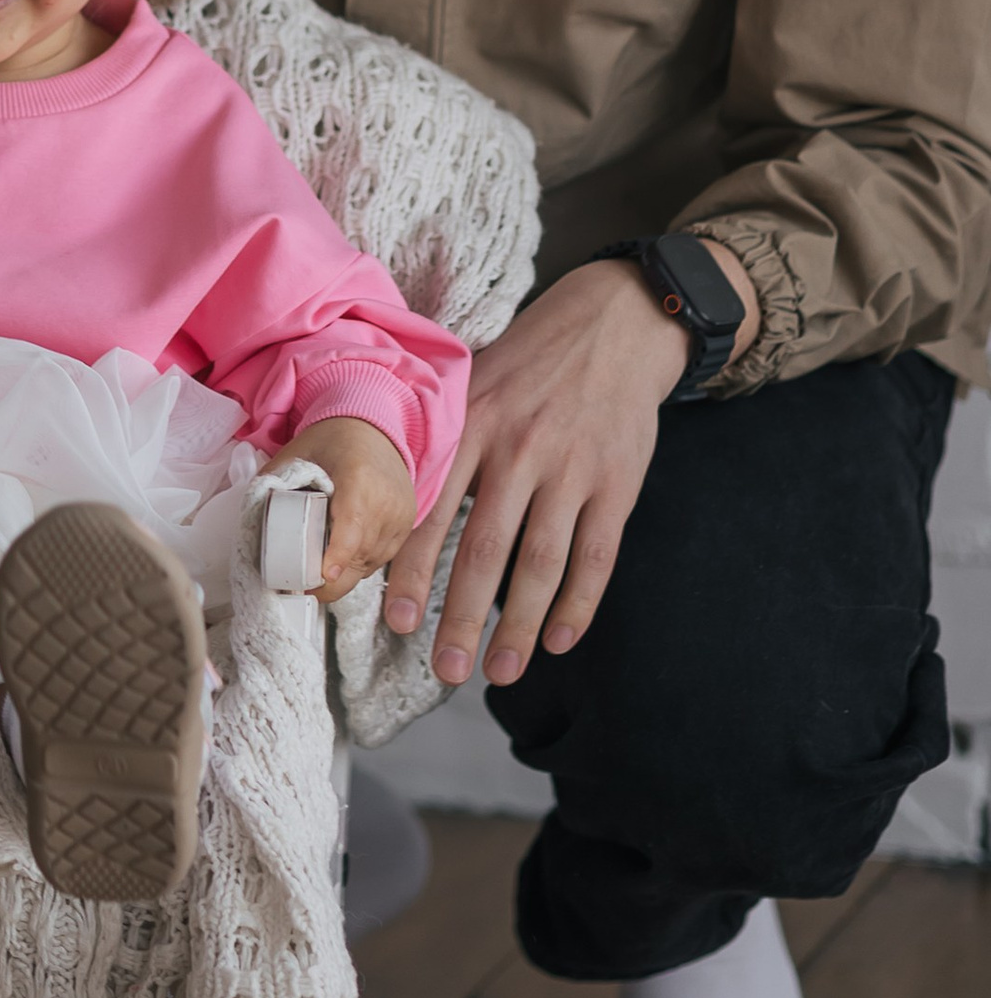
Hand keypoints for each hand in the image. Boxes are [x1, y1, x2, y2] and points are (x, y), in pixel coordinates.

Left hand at [288, 414, 416, 598]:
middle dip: (329, 578)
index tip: (321, 576)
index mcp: (358, 480)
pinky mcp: (406, 526)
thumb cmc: (331, 441)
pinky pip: (380, 559)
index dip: (337, 556)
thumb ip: (272, 484)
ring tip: (314, 573)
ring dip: (342, 574)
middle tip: (299, 584)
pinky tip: (337, 561)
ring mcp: (400, 516)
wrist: (372, 429)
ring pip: (369, 564)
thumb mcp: (295, 455)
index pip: (352, 528)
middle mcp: (386, 501)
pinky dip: (358, 564)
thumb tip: (249, 520)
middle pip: (359, 555)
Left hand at [385, 246, 756, 688]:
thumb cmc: (527, 363)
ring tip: (498, 673)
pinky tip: (559, 641)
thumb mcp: (472, 384)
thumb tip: (379, 502)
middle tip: (445, 671)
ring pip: (541, 563)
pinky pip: (597, 555)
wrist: (614, 324)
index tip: (395, 621)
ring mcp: (572, 468)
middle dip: (462, 618)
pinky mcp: (618, 482)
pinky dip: (578, 604)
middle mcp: (519, 450)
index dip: (411, 570)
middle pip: (485, 550)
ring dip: (519, 626)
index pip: (431, 510)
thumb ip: (438, 441)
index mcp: (471, 426)